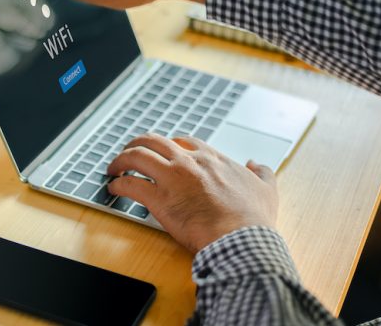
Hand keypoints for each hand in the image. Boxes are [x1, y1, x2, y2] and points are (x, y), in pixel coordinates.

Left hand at [107, 133, 277, 252]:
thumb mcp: (267, 188)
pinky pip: (130, 185)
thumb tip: (256, 164)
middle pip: (153, 141)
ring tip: (113, 168)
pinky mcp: (159, 200)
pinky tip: (114, 189)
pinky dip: (118, 184)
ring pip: (136, 156)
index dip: (168, 144)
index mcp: (212, 158)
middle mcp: (189, 163)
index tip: (161, 151)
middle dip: (136, 144)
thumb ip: (262, 172)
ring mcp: (172, 179)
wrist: (242, 239)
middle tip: (128, 153)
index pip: (183, 141)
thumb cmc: (253, 219)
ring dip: (120, 160)